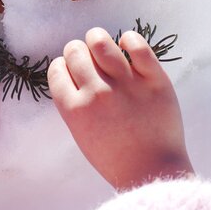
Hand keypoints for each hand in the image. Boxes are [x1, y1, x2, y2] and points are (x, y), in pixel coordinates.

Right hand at [48, 28, 193, 190]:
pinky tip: (126, 45)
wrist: (152, 170)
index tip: (70, 70)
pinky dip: (129, 39)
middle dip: (77, 52)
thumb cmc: (114, 157)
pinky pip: (136, 45)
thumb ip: (73, 104)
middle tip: (88, 60)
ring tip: (102, 45)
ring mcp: (126, 84)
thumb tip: (73, 72)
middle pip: (75, 51)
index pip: (56, 69)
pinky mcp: (154, 79)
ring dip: (97, 39)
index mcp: (74, 109)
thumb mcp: (81, 134)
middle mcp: (96, 93)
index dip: (62, 66)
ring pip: (100, 42)